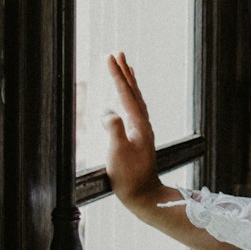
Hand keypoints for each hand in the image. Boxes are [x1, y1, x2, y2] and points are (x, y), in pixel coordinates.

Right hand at [102, 53, 163, 212]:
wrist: (144, 196)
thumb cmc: (129, 178)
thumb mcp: (117, 153)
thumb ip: (113, 130)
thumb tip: (106, 111)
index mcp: (138, 124)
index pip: (125, 93)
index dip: (116, 75)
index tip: (109, 57)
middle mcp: (143, 124)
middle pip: (133, 92)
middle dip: (125, 72)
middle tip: (119, 53)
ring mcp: (142, 131)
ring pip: (136, 99)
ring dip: (129, 82)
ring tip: (126, 68)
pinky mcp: (139, 138)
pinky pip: (134, 110)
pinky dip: (130, 98)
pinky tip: (125, 101)